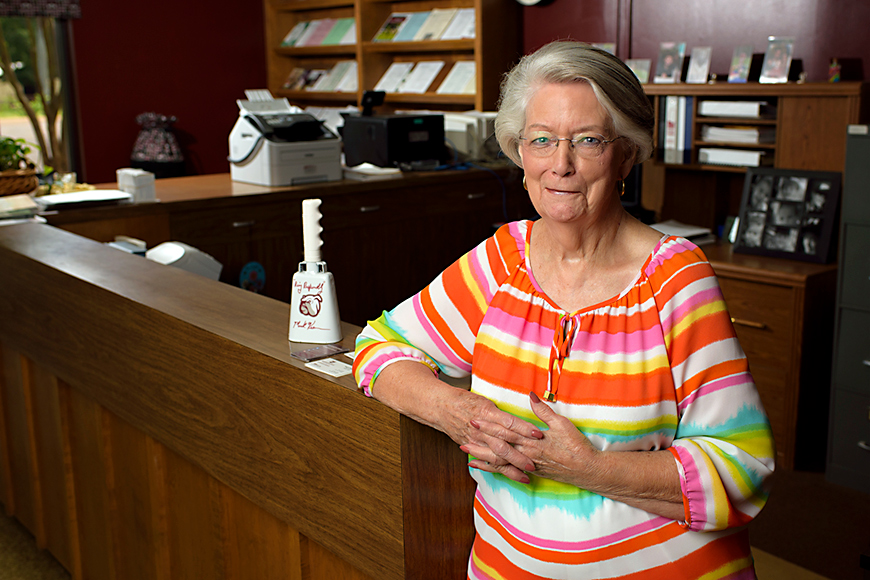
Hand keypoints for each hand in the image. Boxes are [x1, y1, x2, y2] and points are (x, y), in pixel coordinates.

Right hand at [437, 388, 542, 482]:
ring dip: (511, 468)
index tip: (538, 434)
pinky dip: (497, 470)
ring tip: (525, 476)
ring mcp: (475, 440)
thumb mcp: (485, 401)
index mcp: (487, 413)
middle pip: (503, 445)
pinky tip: (509, 475)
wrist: (441, 407)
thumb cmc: (465, 401)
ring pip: (495, 458)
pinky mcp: (471, 447)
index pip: (509, 423)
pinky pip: (485, 461)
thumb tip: (521, 419)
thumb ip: (502, 413)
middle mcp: (482, 429)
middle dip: (519, 456)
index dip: (524, 429)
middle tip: (534, 464)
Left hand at [469, 391, 599, 486]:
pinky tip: (484, 466)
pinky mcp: (531, 471)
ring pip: (500, 461)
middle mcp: (526, 454)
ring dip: (483, 456)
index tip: (475, 418)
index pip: (506, 432)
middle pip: (498, 446)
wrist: (587, 470)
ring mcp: (527, 465)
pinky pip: (508, 470)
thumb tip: (530, 395)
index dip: (489, 425)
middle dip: (480, 439)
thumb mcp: (562, 424)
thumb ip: (543, 411)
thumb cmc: (577, 447)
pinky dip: (494, 468)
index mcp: (532, 442)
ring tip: (467, 452)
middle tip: (464, 432)